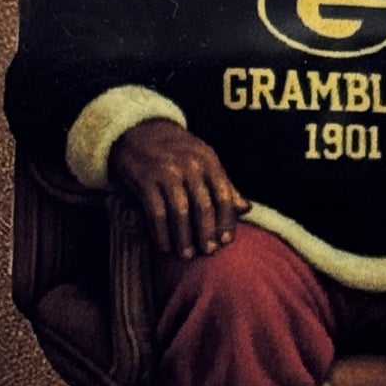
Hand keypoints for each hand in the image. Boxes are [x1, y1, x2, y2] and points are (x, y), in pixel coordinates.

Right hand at [108, 119, 249, 257]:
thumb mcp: (203, 160)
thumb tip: (246, 209)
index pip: (223, 195)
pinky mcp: (145, 180)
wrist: (139, 130)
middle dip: (206, 233)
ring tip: (186, 254)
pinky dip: (161, 232)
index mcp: (208, 161)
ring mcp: (166, 172)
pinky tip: (164, 246)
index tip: (226, 241)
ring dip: (183, 237)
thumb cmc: (177, 151)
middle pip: (203, 206)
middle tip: (207, 251)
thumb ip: (224, 184)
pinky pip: (156, 212)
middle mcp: (189, 166)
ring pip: (180, 212)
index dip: (226, 221)